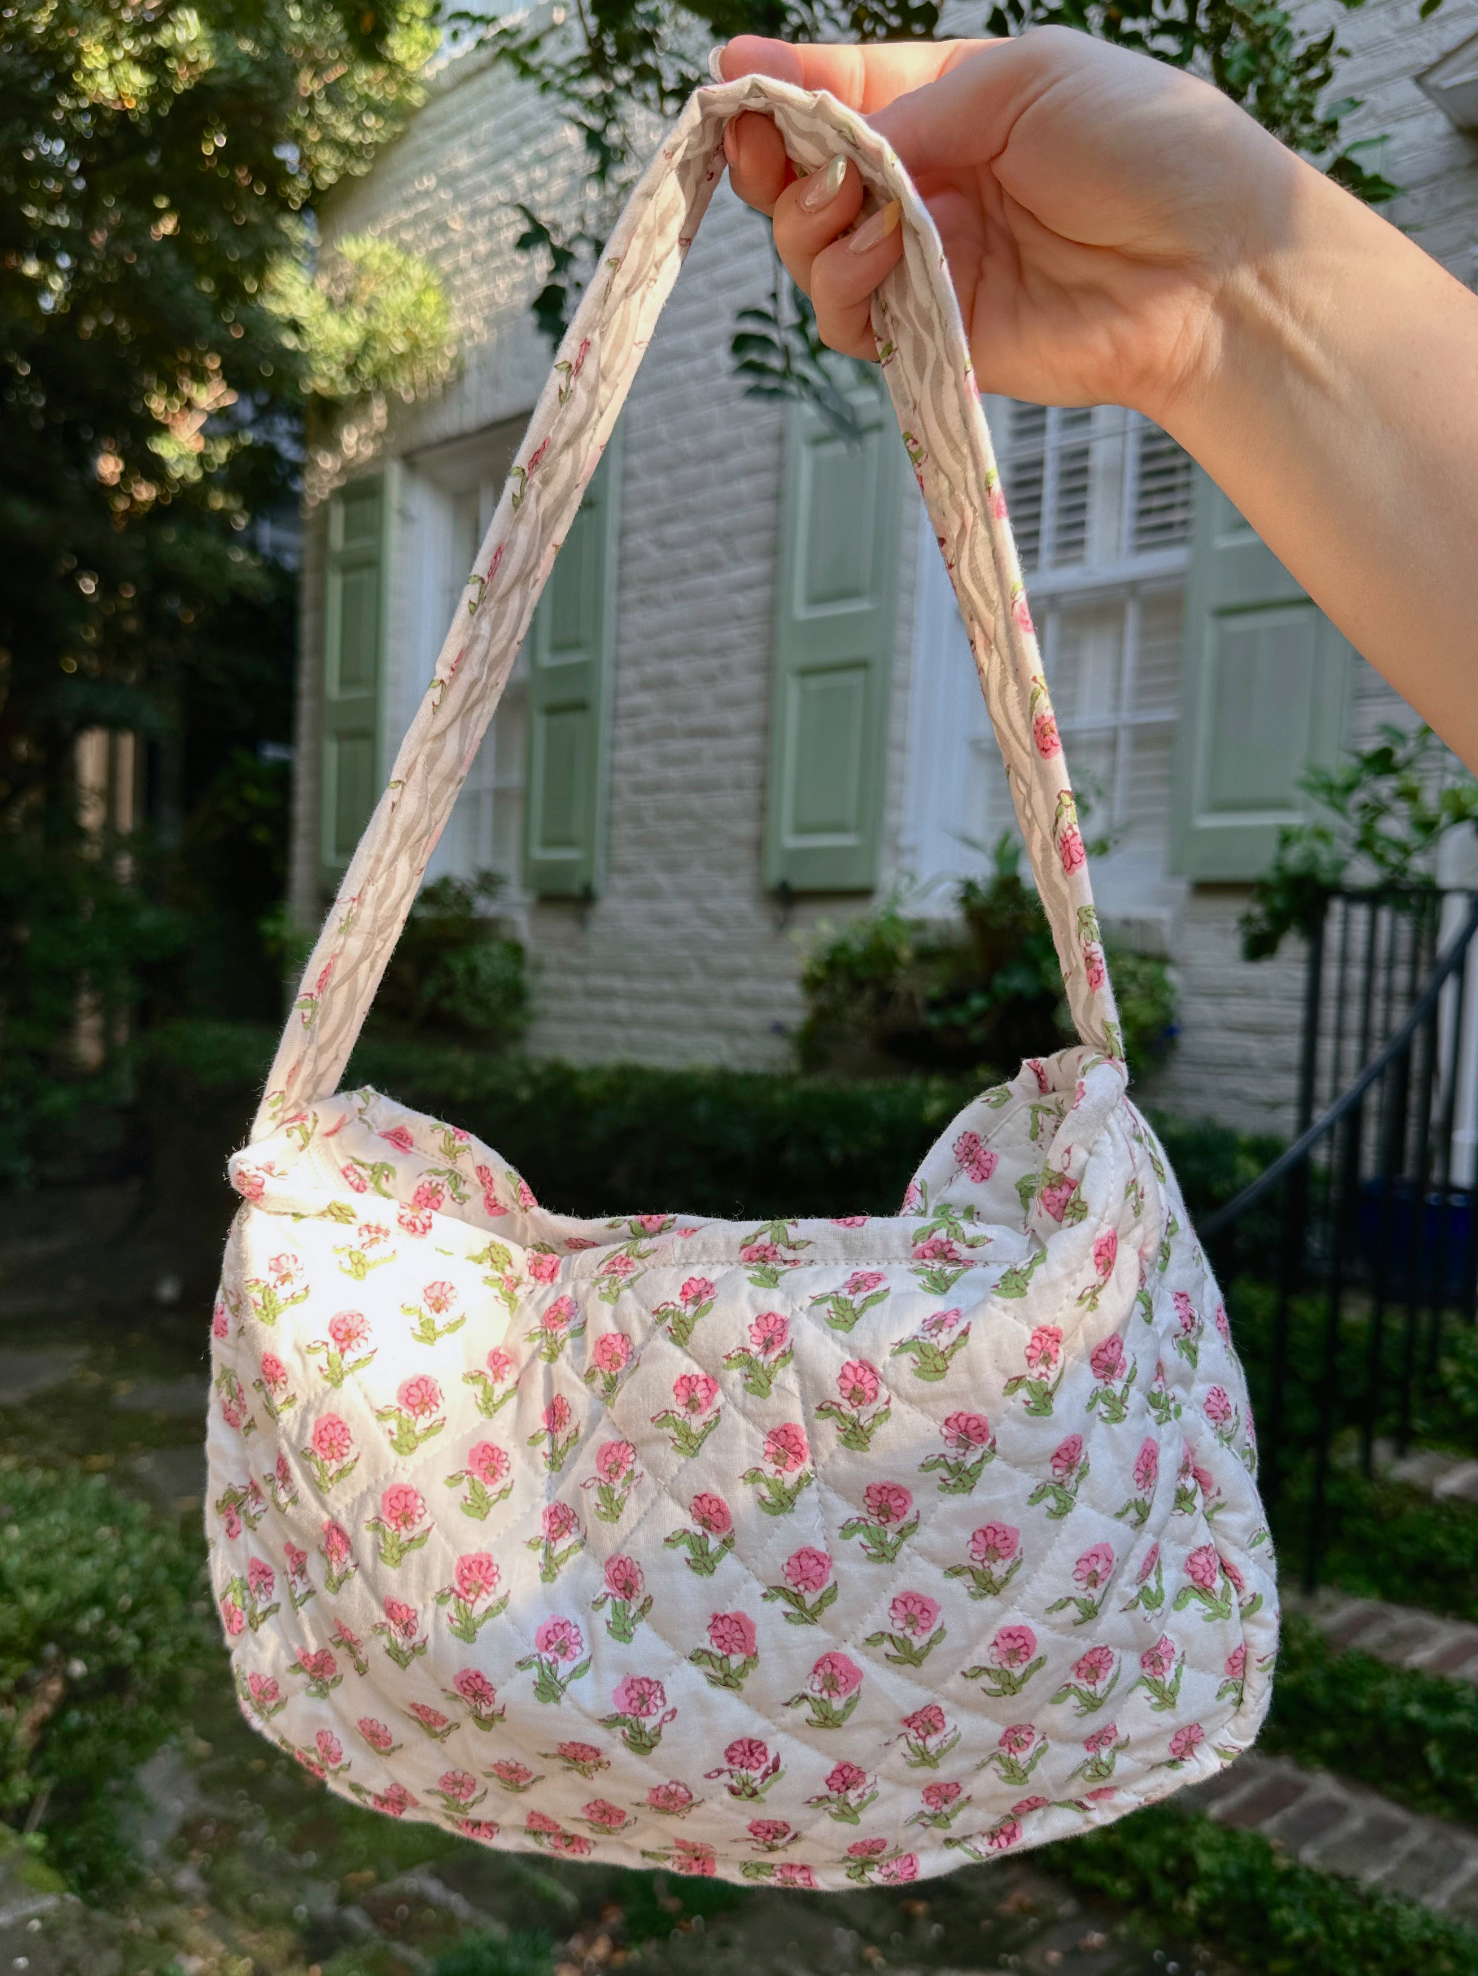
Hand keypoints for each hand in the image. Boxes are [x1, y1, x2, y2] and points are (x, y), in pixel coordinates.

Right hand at [719, 29, 1302, 425]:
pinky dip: (845, 285)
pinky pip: (850, 320)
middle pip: (809, 180)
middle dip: (776, 161)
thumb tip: (834, 148)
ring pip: (814, 253)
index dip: (785, 88)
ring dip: (809, 225)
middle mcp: (932, 188)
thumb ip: (912, 111)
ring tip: (857, 207)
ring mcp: (930, 265)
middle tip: (768, 148)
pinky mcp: (936, 336)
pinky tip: (886, 252)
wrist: (1211, 264)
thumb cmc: (1147, 149)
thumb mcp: (1023, 79)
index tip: (733, 76)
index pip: (845, 96)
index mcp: (954, 110)